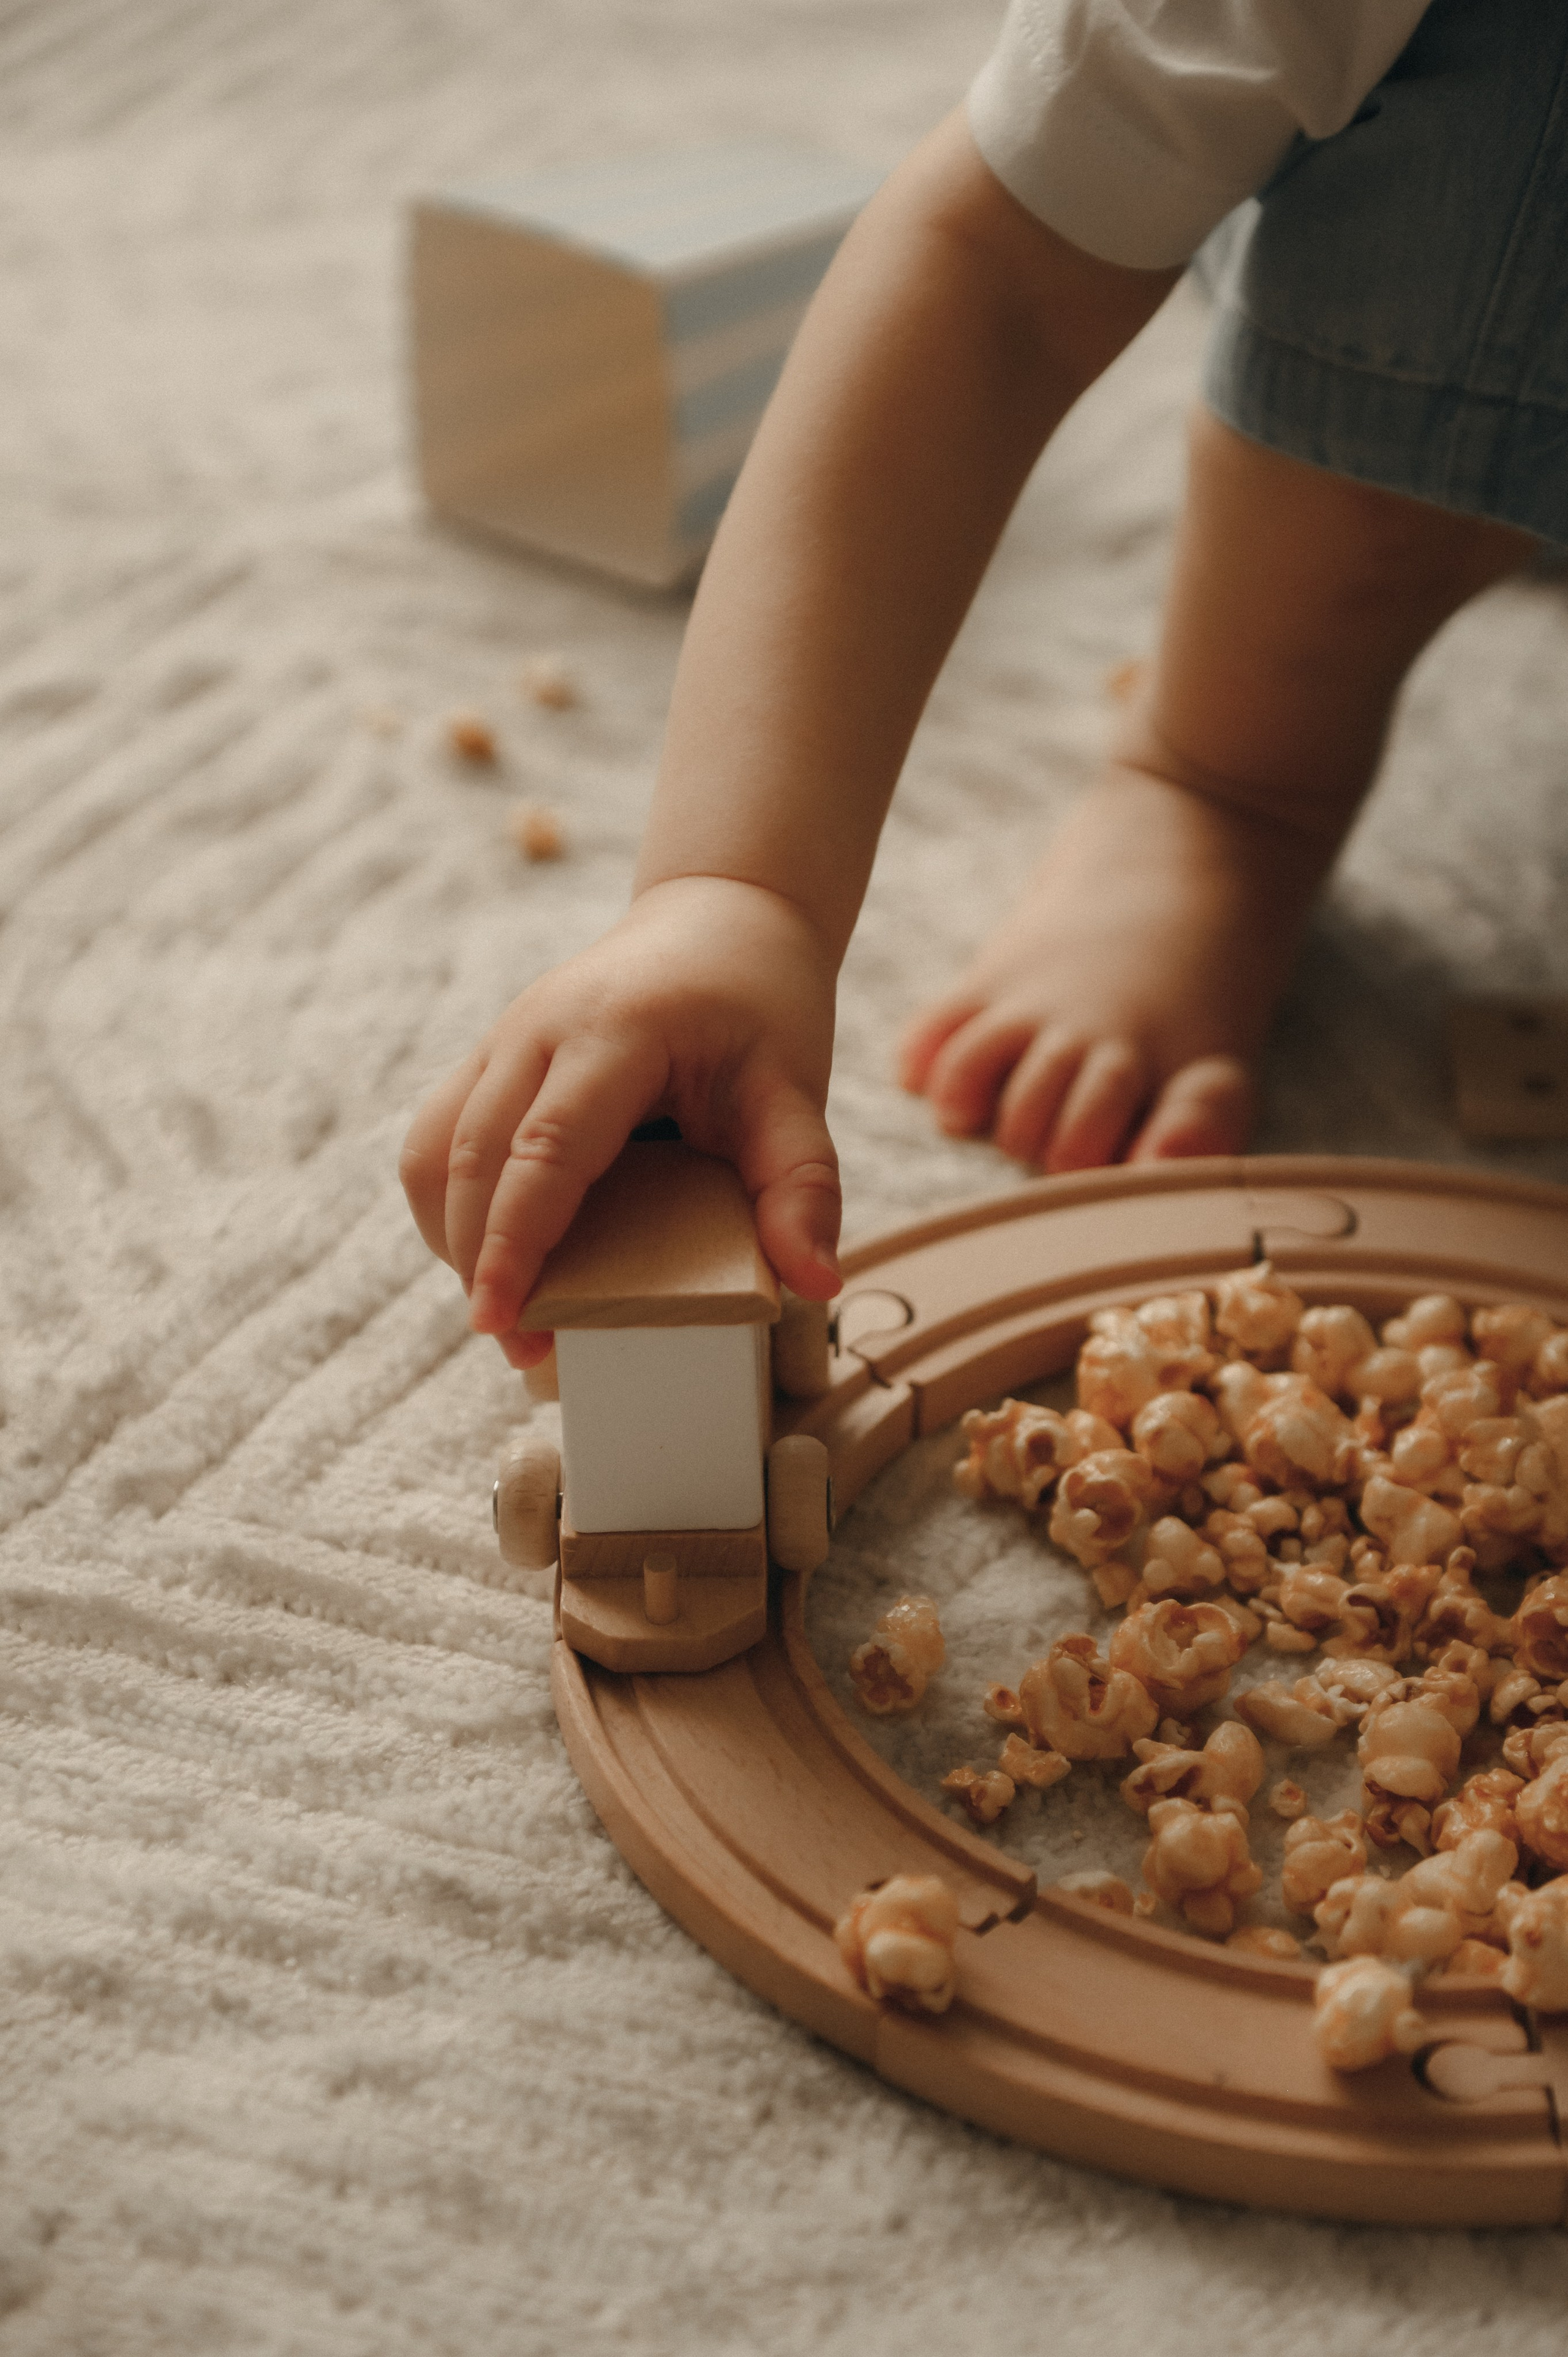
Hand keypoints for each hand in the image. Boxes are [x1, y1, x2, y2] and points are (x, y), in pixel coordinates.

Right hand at [399, 877, 841, 1366]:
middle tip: (522, 1349)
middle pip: (471, 1158)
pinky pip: (437, 1137)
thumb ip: (804, 1185)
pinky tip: (496, 1252)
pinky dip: (452, 1205)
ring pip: (432, 1150)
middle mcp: (537, 1028)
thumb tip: (817, 1285)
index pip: (544, 1149)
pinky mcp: (487, 1056)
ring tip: (507, 1307)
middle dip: (480, 1262)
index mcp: (615, 1031)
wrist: (720, 919)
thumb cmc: (760, 1008)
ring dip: (453, 1237)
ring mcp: (501, 1037)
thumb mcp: (798, 1091)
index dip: (515, 1243)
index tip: (501, 1324)